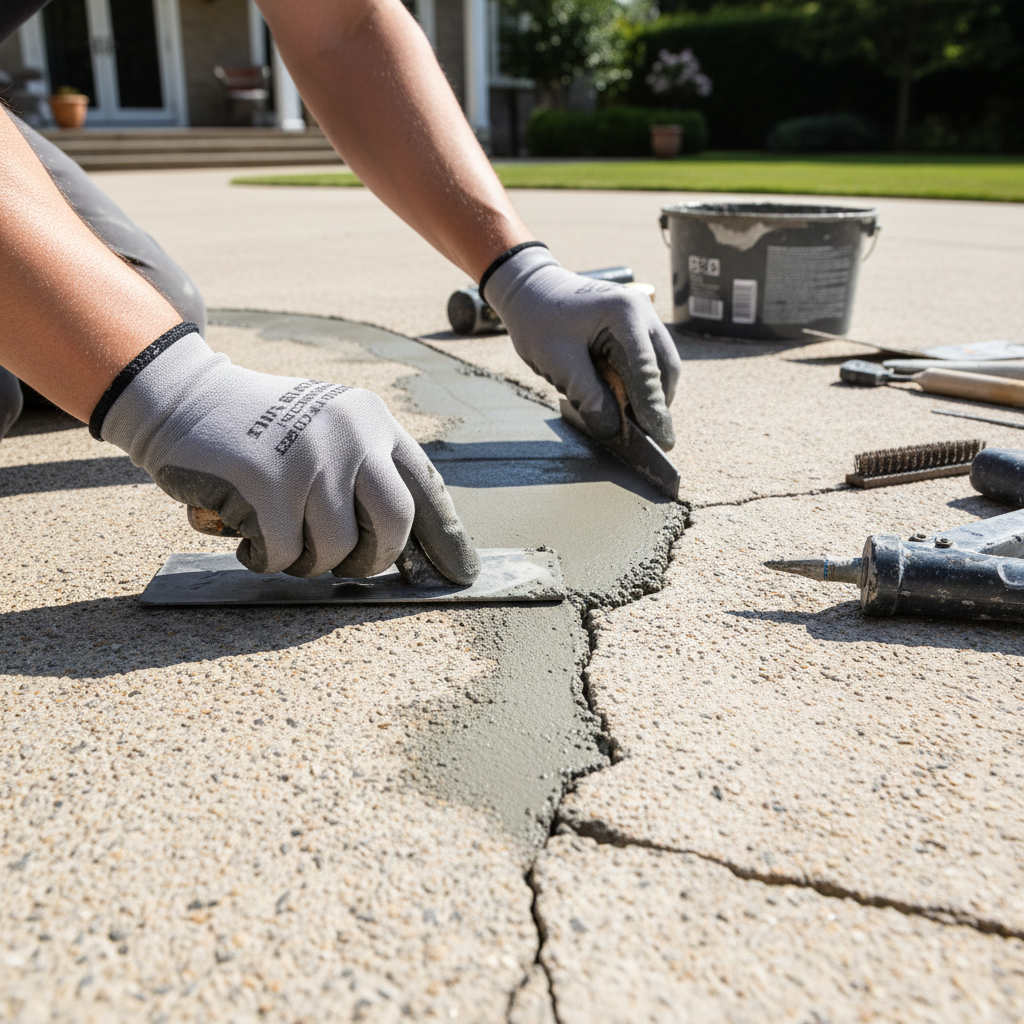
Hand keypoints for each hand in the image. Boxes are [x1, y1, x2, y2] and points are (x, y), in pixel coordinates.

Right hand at [97, 327, 479, 581]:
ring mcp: (309, 460)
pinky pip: (284, 556)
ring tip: (280, 534)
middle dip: (375, 559)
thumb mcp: (328, 430)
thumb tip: (408, 546)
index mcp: (372, 422)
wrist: (185, 399)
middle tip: (350, 565)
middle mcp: (350, 436)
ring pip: (336, 550)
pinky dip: (264, 559)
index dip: (448, 538)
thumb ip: (366, 472)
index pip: (427, 487)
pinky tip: (247, 534)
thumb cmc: (261, 429)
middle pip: (395, 525)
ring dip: (306, 559)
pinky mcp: (266, 487)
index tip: (462, 574)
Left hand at [484, 246, 680, 450]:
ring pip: (660, 365)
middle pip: (664, 367)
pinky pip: (647, 360)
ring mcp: (641, 317)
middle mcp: (642, 312)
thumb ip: (589, 397)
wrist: (529, 289)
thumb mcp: (559, 362)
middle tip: (654, 440)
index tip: (660, 441)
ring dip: (651, 395)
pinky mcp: (634, 326)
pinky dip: (640, 384)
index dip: (653, 409)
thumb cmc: (539, 320)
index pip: (646, 370)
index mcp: (625, 314)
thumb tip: (613, 429)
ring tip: (639, 426)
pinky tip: (628, 404)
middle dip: (659, 404)